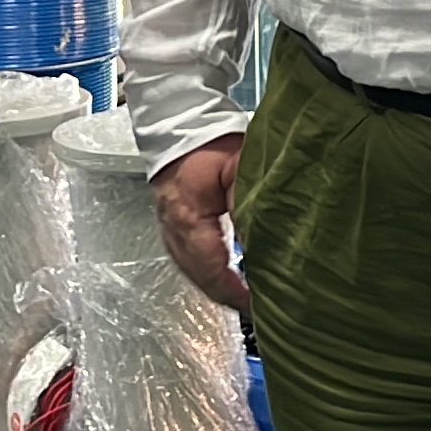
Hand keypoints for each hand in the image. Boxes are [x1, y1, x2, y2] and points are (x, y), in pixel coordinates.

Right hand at [150, 135, 250, 310]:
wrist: (180, 122)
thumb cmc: (210, 142)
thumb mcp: (238, 169)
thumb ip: (247, 207)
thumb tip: (262, 245)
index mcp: (188, 218)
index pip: (212, 268)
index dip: (234, 292)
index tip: (257, 305)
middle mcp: (173, 230)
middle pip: (198, 276)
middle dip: (225, 296)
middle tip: (255, 308)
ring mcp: (168, 227)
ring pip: (191, 270)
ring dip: (216, 286)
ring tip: (243, 298)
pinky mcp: (171, 222)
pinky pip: (188, 258)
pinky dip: (207, 272)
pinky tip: (225, 276)